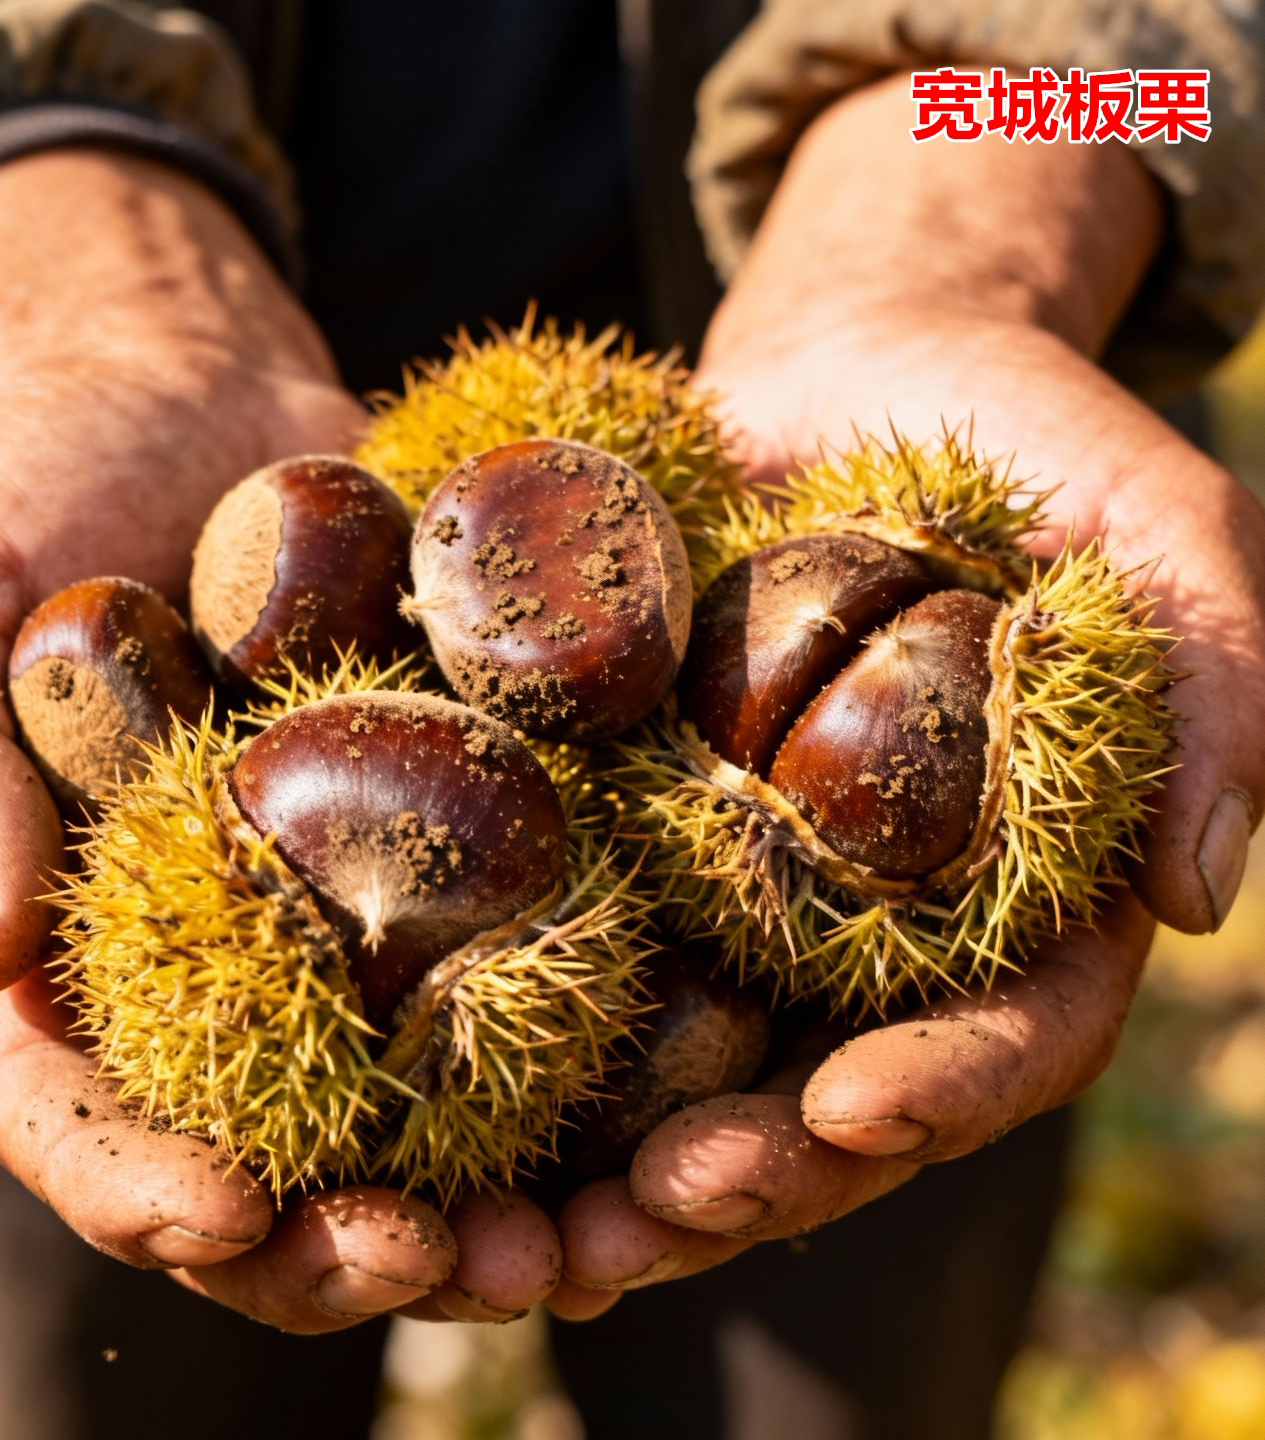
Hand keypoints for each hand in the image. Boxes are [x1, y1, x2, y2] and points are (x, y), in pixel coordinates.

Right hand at [0, 149, 561, 1328]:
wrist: (192, 386)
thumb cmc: (35, 482)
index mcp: (67, 937)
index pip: (73, 1112)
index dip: (137, 1190)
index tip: (227, 1220)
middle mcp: (216, 950)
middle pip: (269, 1148)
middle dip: (351, 1241)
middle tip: (458, 1271)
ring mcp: (341, 897)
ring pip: (412, 1091)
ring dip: (494, 1183)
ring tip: (579, 1230)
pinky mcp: (451, 824)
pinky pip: (515, 939)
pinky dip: (581, 1021)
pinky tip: (664, 1070)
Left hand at [549, 73, 1264, 1310]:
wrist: (859, 360)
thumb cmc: (1030, 432)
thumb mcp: (1156, 530)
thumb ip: (1213, 691)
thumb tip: (1201, 894)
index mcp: (1018, 888)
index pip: (1008, 1034)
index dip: (943, 1089)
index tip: (851, 1114)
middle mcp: (881, 915)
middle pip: (831, 1091)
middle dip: (755, 1169)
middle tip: (656, 1216)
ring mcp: (753, 878)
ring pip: (697, 1063)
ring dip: (625, 1160)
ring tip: (546, 1232)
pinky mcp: (643, 822)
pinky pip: (590, 941)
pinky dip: (533, 1033)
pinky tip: (453, 1108)